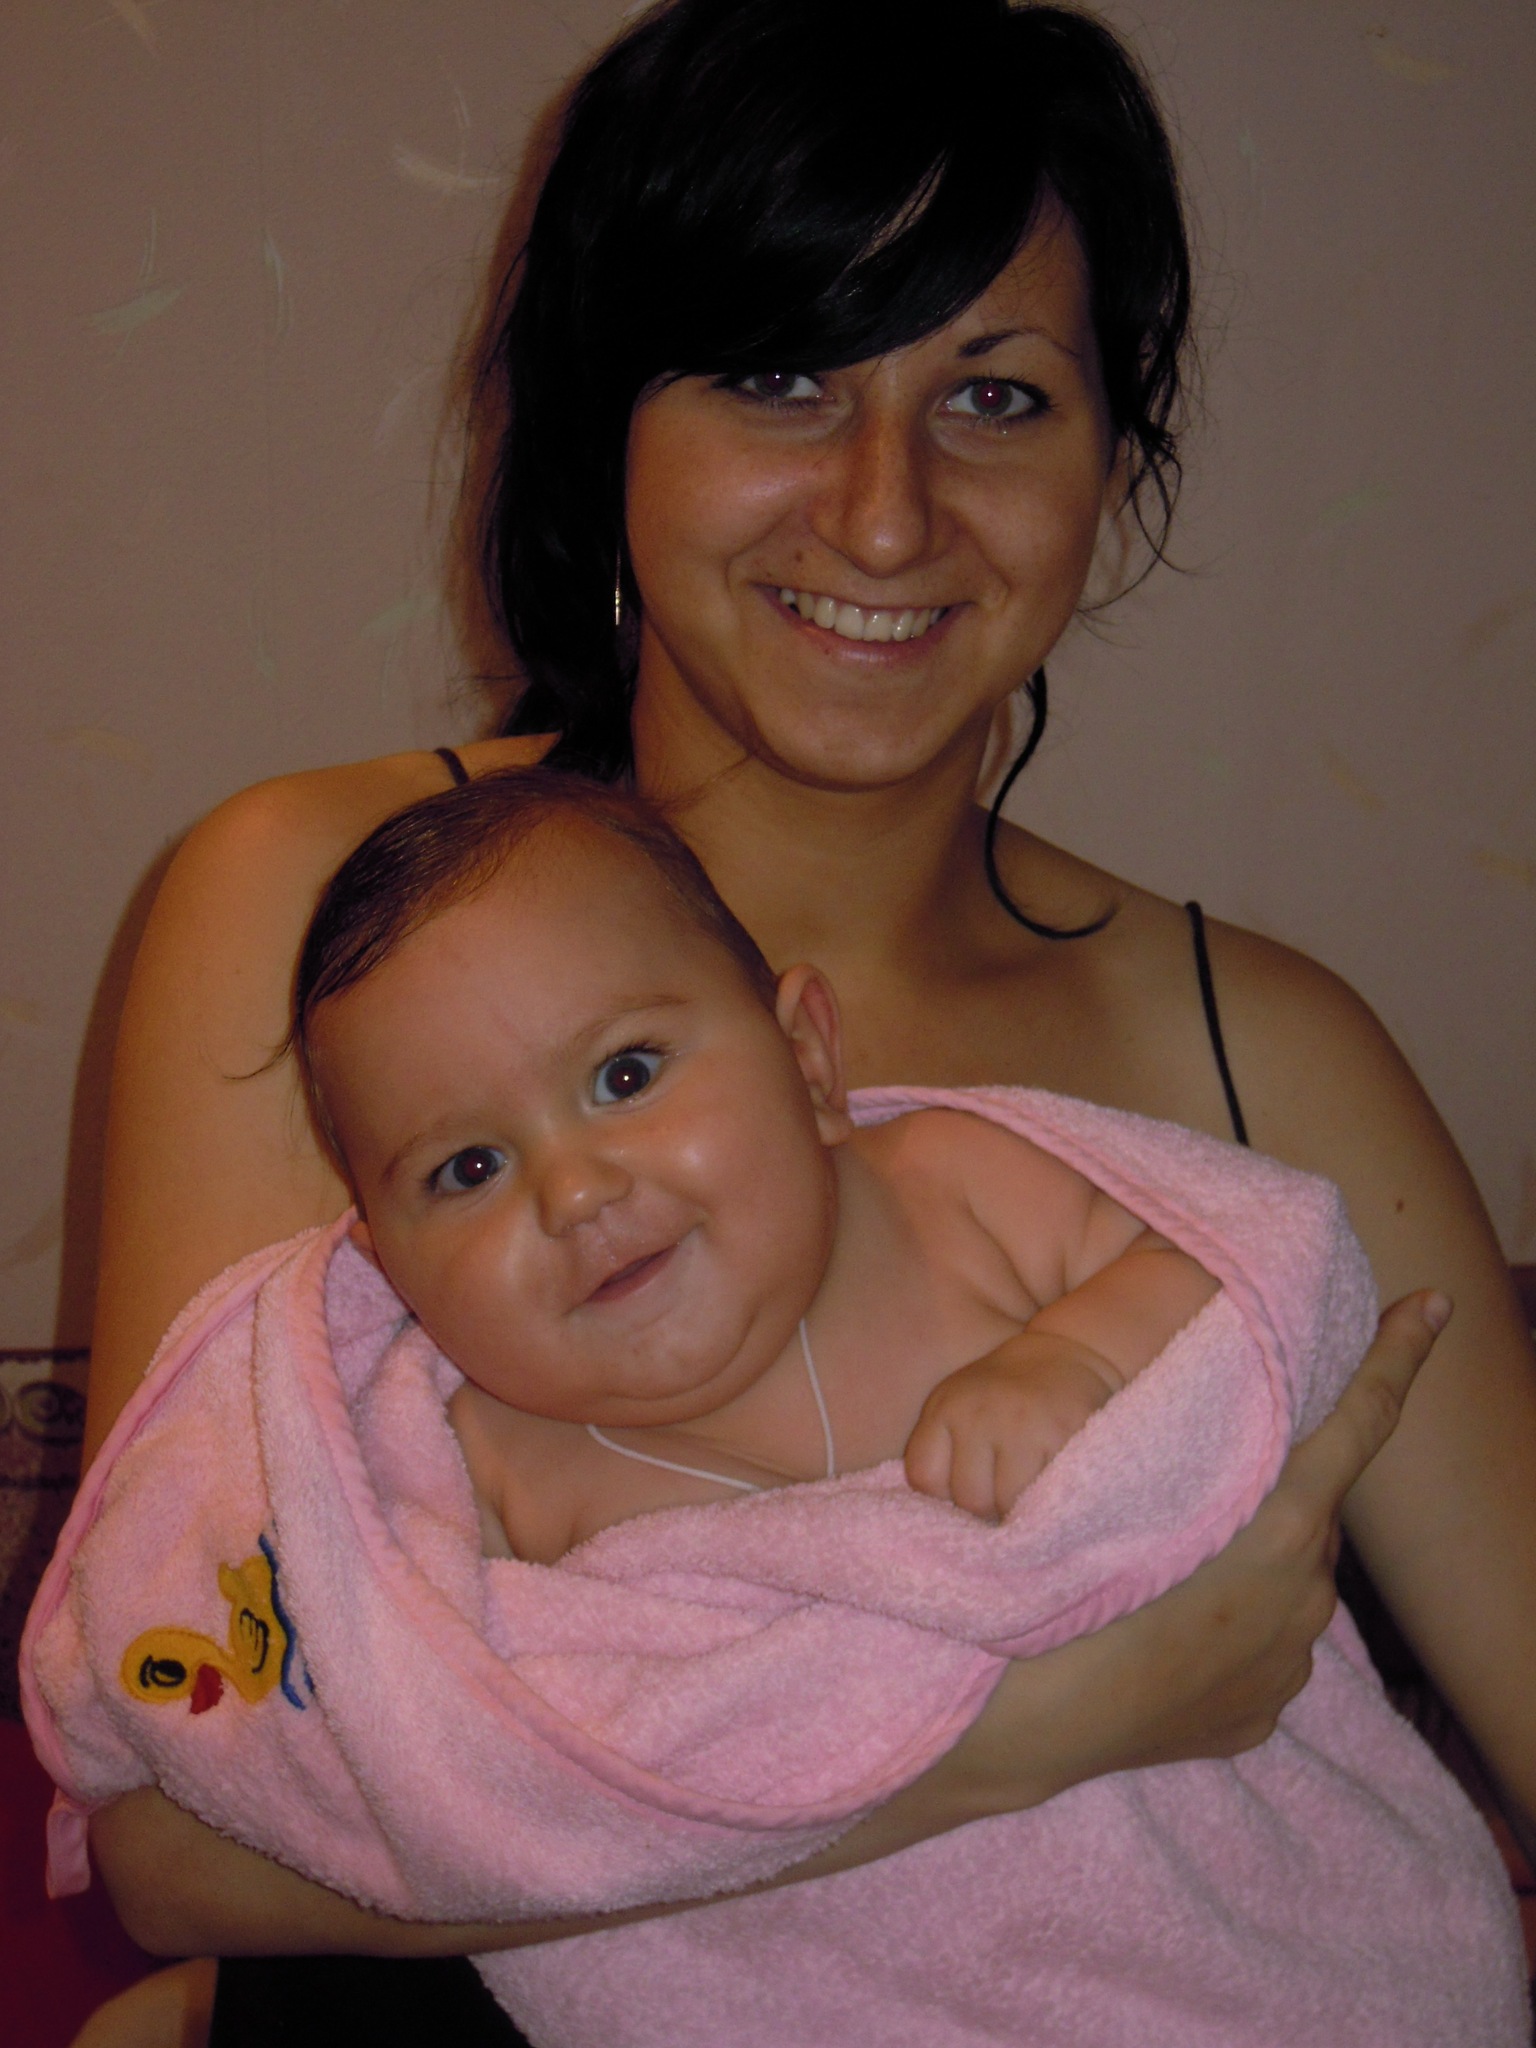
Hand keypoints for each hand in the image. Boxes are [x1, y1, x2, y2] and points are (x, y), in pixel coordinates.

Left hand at [904, 1336, 1115, 1518]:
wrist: (1066, 1354)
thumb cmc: (1006, 1392)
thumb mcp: (960, 1403)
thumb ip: (944, 1450)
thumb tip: (943, 1523)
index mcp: (946, 1406)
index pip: (925, 1478)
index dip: (944, 1496)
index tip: (966, 1488)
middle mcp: (979, 1413)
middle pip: (970, 1498)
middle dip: (987, 1507)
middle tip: (1004, 1495)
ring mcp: (1022, 1425)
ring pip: (1009, 1504)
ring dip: (1020, 1509)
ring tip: (1028, 1492)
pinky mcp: (1063, 1435)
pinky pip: (1048, 1493)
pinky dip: (1050, 1498)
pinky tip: (1052, 1483)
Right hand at [934, 1291, 1448, 1811]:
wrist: (1023, 1721)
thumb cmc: (1059, 1584)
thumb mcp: (1123, 1487)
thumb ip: (1191, 1450)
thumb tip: (1215, 1429)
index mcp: (1282, 1527)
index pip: (1359, 1421)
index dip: (1398, 1357)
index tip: (1433, 1304)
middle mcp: (1305, 1595)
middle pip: (1304, 1509)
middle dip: (1271, 1488)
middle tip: (1199, 1480)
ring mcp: (1286, 1664)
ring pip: (1280, 1581)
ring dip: (1240, 1562)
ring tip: (1159, 1567)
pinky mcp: (1257, 1713)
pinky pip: (1254, 1646)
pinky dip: (1223, 1627)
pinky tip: (1162, 1632)